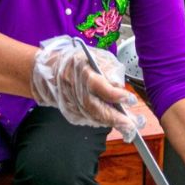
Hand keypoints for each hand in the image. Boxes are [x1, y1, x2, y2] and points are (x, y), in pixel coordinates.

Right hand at [30, 35, 144, 137]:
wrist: (51, 73)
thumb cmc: (79, 63)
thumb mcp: (97, 57)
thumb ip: (110, 70)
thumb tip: (120, 86)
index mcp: (82, 72)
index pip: (99, 86)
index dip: (115, 95)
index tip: (131, 99)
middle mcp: (75, 90)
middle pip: (96, 108)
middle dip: (116, 118)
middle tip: (133, 124)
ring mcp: (71, 104)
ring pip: (94, 118)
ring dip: (113, 124)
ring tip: (130, 127)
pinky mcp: (71, 113)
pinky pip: (90, 120)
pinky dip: (103, 122)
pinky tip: (116, 123)